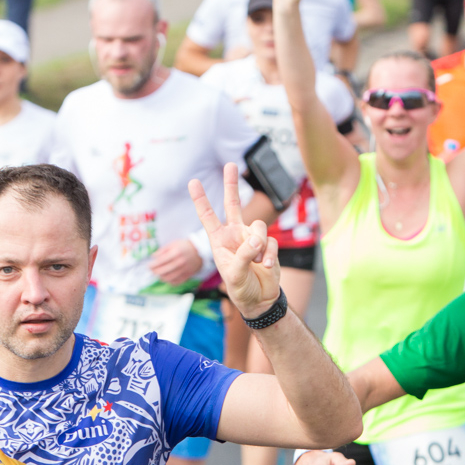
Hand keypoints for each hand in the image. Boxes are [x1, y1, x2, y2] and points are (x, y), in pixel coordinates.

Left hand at [147, 240, 202, 283]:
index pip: (160, 262)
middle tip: (152, 271)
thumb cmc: (184, 246)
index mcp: (175, 253)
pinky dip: (169, 281)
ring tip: (158, 274)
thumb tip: (153, 257)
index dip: (152, 265)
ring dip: (161, 277)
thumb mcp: (173, 244)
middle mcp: (179, 262)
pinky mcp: (187, 276)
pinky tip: (166, 278)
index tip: (148, 266)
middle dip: (155, 272)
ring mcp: (184, 270)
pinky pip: (175, 282)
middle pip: (163, 271)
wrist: (200, 251)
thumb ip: (162, 250)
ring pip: (168, 278)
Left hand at [188, 164, 279, 318]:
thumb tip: (257, 238)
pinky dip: (269, 254)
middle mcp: (235, 235)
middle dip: (231, 184)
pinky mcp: (268, 245)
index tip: (193, 181)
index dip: (200, 199)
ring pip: (259, 226)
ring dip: (259, 244)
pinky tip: (266, 266)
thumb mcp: (235, 274)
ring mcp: (252, 238)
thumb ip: (244, 254)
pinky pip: (271, 242)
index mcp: (219, 241)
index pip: (208, 216)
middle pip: (233, 204)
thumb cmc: (241, 288)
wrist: (260, 300)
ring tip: (257, 261)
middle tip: (230, 165)